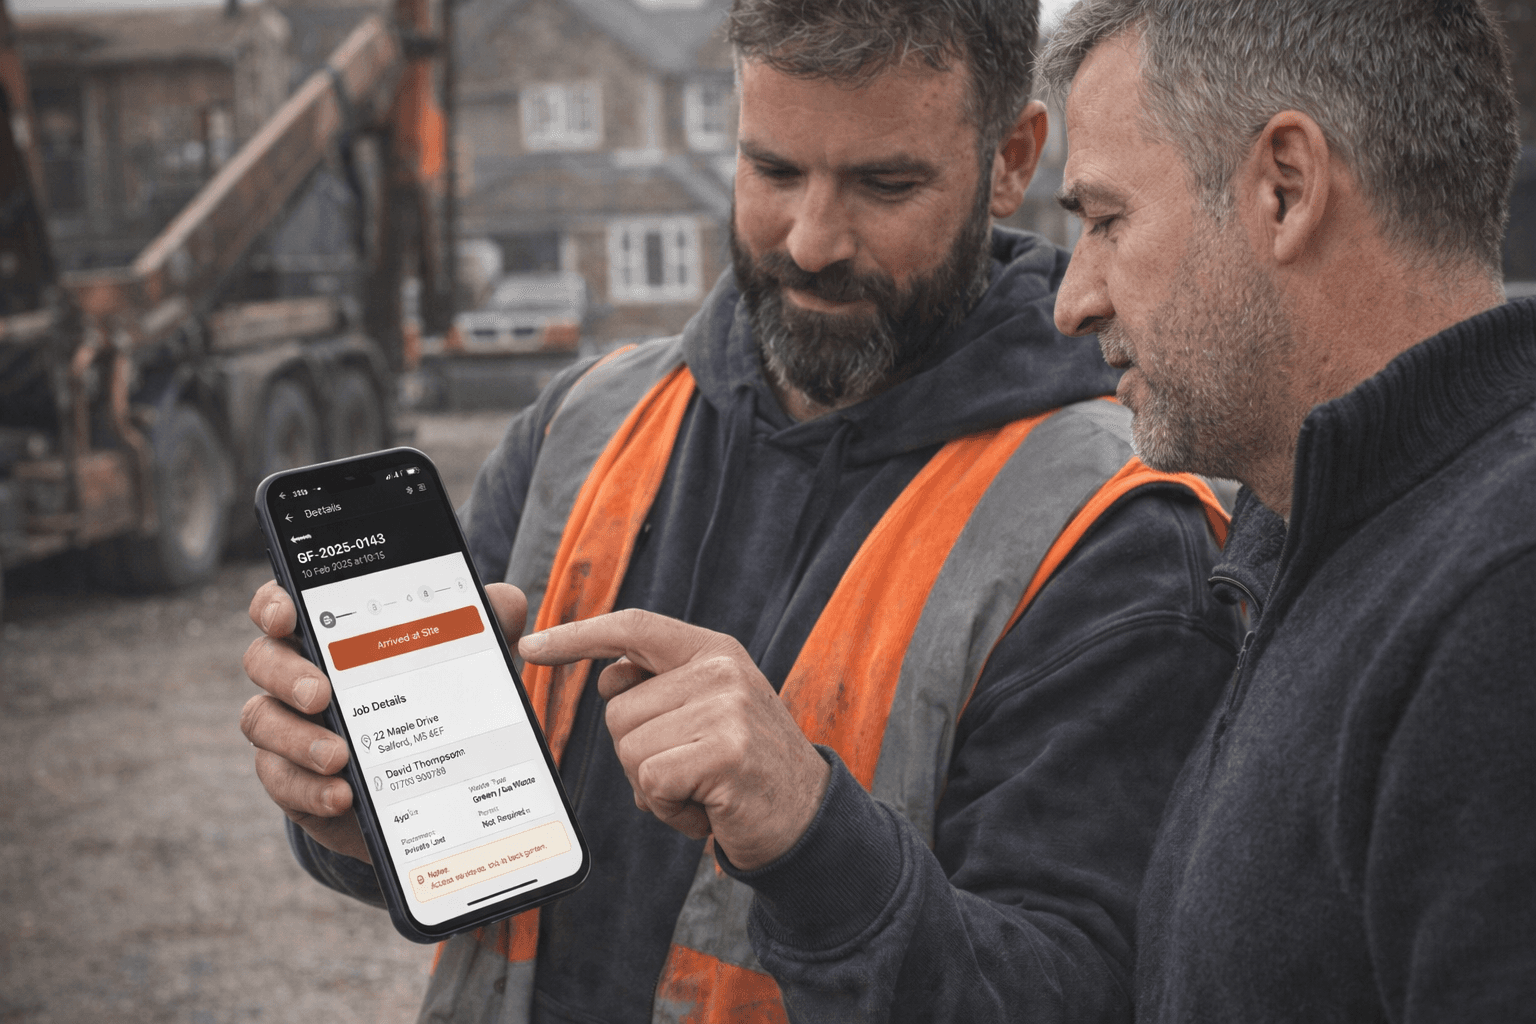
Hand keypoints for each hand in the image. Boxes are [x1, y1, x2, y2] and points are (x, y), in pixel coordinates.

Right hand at [240, 579, 529, 863]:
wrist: (424, 780)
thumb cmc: (433, 699)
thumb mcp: (463, 660)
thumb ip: (483, 623)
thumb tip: (505, 602)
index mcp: (329, 635)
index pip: (281, 606)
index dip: (273, 604)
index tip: (287, 615)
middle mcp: (297, 675)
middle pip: (263, 662)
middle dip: (287, 675)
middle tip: (322, 694)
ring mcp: (289, 728)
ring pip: (262, 723)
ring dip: (297, 740)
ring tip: (340, 757)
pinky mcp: (294, 780)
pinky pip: (282, 781)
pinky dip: (310, 788)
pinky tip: (342, 794)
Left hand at [519, 609, 829, 870]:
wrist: (809, 819)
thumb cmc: (746, 771)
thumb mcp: (710, 713)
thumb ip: (663, 689)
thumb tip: (607, 678)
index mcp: (713, 652)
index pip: (633, 629)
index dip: (578, 636)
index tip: (532, 646)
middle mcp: (720, 670)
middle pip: (617, 711)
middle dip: (639, 756)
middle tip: (691, 772)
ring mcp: (727, 707)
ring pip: (629, 750)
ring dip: (654, 788)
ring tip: (702, 791)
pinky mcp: (726, 752)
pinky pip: (652, 782)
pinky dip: (669, 810)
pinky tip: (707, 810)